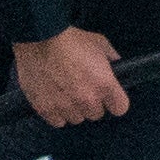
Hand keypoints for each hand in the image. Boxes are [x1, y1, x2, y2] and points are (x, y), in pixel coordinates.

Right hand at [14, 28, 131, 128]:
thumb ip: (111, 56)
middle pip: (96, 114)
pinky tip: (55, 101)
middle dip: (92, 104)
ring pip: (76, 118)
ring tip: (66, 94)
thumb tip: (116, 64)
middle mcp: (87, 100)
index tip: (109, 96)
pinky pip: (57, 121)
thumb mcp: (99, 42)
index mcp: (104, 84)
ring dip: (74, 109)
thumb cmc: (70, 39)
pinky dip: (57, 113)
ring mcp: (66, 106)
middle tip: (83, 90)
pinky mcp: (45, 109)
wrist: (39, 38)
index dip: (115, 101)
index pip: (120, 108)